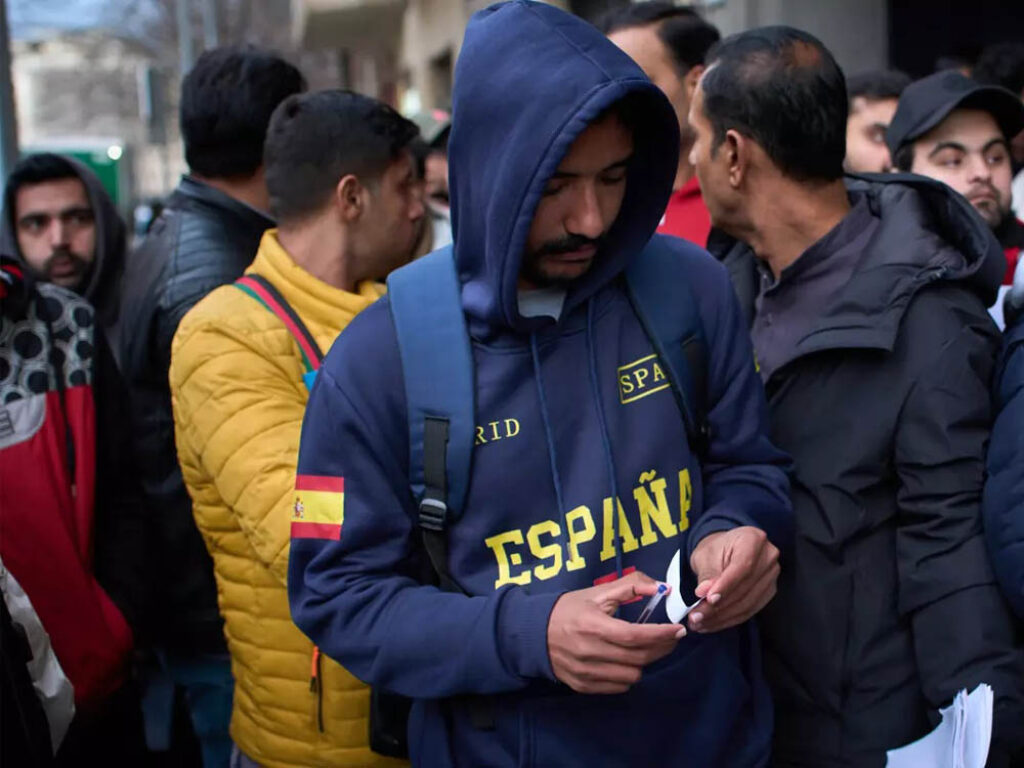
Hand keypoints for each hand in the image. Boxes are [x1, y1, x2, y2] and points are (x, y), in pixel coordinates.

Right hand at [547, 570, 684, 693]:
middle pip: (638, 657)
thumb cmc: (568, 609)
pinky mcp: (583, 686)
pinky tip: (626, 660)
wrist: (533, 633)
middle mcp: (589, 651)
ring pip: (632, 675)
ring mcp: (586, 671)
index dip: (661, 634)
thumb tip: (660, 588)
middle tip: (671, 637)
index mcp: (593, 625)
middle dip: (661, 647)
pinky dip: (628, 674)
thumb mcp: (597, 592)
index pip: (635, 635)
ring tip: (644, 648)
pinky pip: (618, 686)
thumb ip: (630, 586)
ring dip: (644, 662)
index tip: (677, 629)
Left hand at [688, 526, 778, 632]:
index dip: (726, 585)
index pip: (742, 567)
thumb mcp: (705, 555)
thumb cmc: (716, 549)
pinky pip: (749, 610)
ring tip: (699, 623)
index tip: (708, 599)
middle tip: (695, 617)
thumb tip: (704, 593)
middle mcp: (768, 557)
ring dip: (721, 617)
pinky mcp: (768, 592)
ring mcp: (771, 576)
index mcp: (753, 539)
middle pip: (745, 588)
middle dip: (718, 607)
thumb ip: (707, 573)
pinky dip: (729, 619)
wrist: (726, 550)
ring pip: (747, 604)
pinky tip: (711, 624)